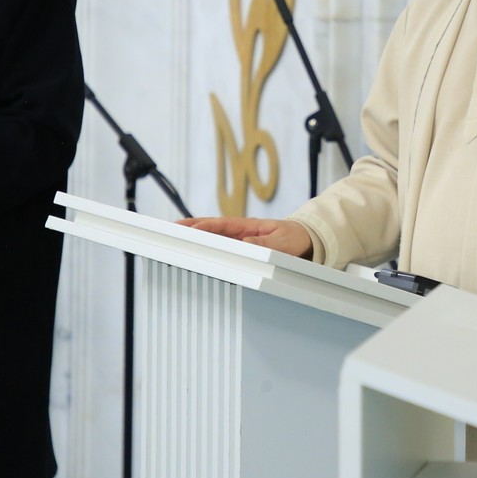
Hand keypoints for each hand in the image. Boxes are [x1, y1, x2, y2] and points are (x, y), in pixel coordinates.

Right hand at [178, 216, 313, 258]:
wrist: (306, 240)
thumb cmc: (295, 238)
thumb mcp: (284, 242)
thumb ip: (266, 244)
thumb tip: (245, 245)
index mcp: (248, 226)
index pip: (221, 224)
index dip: (204, 227)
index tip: (189, 230)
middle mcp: (240, 232)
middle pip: (210, 228)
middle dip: (190, 228)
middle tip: (170, 230)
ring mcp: (238, 240)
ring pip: (212, 238)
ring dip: (194, 237)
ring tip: (173, 240)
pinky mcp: (241, 249)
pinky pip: (220, 248)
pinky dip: (206, 248)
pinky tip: (193, 253)